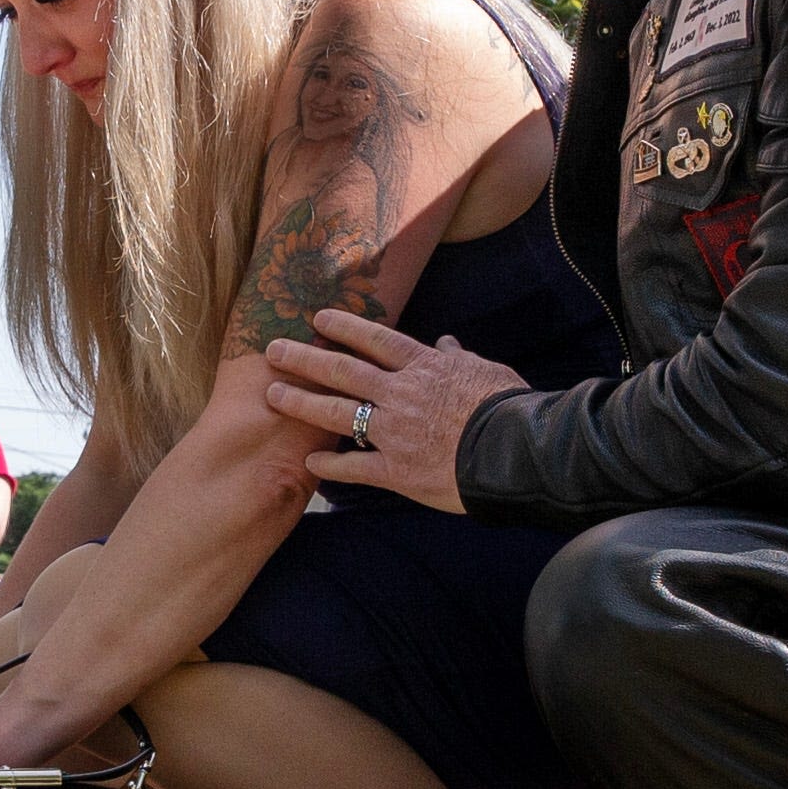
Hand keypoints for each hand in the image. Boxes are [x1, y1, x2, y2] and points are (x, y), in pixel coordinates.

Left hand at [257, 309, 527, 515]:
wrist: (515, 453)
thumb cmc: (507, 409)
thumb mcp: (486, 371)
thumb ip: (459, 357)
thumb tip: (447, 341)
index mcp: (424, 368)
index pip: (375, 340)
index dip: (344, 327)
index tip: (317, 318)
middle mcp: (401, 395)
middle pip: (343, 371)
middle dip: (305, 358)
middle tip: (273, 349)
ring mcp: (395, 432)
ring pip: (338, 414)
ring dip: (302, 403)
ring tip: (272, 395)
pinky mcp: (397, 471)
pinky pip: (355, 467)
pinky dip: (330, 465)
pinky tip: (309, 462)